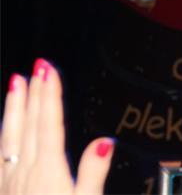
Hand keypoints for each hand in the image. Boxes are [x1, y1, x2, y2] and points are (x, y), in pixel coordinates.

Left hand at [1, 59, 113, 194]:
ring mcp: (10, 183)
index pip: (49, 124)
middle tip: (33, 67)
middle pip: (27, 126)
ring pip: (9, 139)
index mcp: (49, 173)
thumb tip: (103, 141)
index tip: (48, 70)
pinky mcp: (4, 192)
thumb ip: (92, 172)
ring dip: (13, 110)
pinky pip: (0, 157)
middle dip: (32, 94)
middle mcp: (25, 173)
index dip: (49, 95)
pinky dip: (4, 138)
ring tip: (14, 86)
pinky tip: (4, 133)